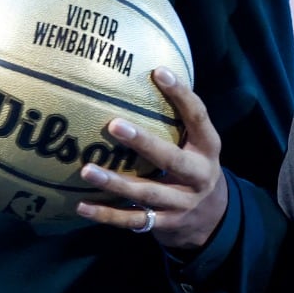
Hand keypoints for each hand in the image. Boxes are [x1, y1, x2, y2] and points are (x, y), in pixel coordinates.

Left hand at [74, 68, 228, 250]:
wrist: (211, 218)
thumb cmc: (192, 163)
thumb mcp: (196, 141)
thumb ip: (177, 116)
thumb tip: (146, 68)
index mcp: (208, 148)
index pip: (198, 117)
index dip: (181, 94)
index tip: (158, 71)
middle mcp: (198, 176)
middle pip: (171, 160)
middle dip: (144, 143)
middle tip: (114, 125)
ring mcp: (181, 203)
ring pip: (147, 193)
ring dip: (115, 183)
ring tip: (86, 170)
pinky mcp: (164, 224)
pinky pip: (132, 220)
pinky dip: (106, 215)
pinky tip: (82, 206)